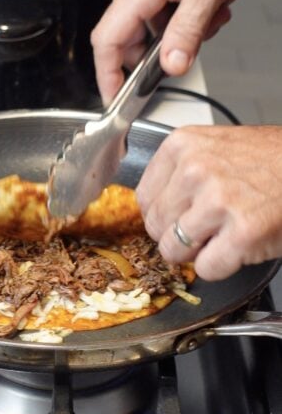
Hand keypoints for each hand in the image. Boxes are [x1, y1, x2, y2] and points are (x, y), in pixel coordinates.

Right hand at [91, 0, 261, 103]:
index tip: (114, 98)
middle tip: (193, 46)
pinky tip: (206, 2)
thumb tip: (171, 65)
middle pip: (127, 35)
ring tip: (211, 14)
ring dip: (177, 30)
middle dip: (160, 50)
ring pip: (147, 23)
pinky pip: (156, 7)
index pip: (107, 40)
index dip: (108, 75)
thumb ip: (188, 32)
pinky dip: (180, 14)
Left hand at [137, 125, 281, 279]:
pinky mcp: (242, 234)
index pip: (144, 197)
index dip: (162, 215)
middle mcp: (195, 170)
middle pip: (156, 226)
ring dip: (196, 253)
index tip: (177, 218)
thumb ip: (181, 169)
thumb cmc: (272, 159)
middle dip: (176, 236)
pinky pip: (207, 268)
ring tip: (220, 237)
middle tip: (203, 231)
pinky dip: (220, 267)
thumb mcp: (216, 145)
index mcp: (183, 145)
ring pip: (174, 250)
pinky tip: (237, 247)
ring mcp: (217, 202)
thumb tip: (154, 206)